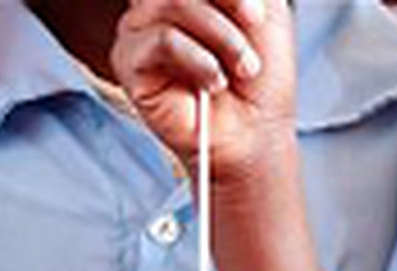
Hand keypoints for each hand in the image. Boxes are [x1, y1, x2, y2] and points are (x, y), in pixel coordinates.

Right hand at [113, 0, 298, 189]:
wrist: (254, 132)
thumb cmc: (257, 78)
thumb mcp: (267, 10)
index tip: (256, 10)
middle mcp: (159, 2)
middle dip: (229, 1)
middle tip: (254, 28)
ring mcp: (140, 28)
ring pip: (174, 3)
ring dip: (222, 37)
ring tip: (242, 67)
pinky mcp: (129, 61)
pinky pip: (161, 40)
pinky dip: (198, 61)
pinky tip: (214, 82)